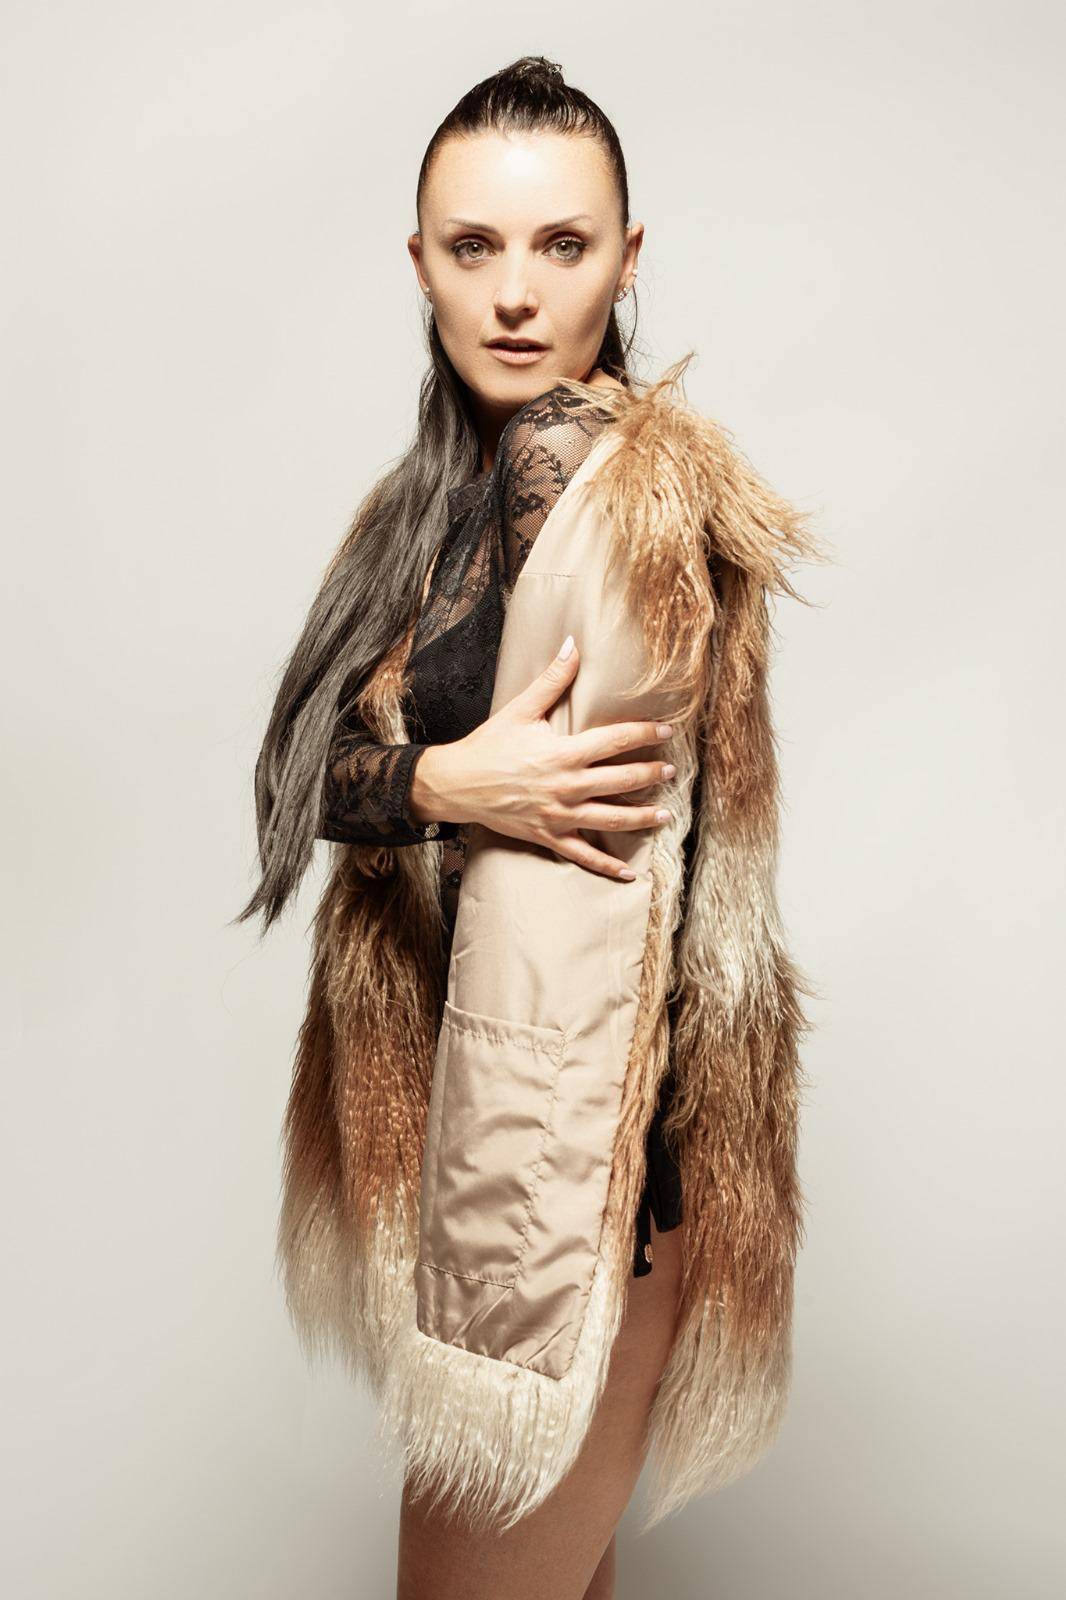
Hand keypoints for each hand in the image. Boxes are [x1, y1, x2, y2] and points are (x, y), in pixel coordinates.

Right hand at [410, 635, 676, 879]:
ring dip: (640, 818)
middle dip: (650, 775)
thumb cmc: (488, 746)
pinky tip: (628, 873)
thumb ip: (552, 679)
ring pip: (610, 819)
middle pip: (621, 781)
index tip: (667, 732)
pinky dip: (605, 866)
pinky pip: (582, 854)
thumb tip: (573, 645)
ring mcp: (558, 815)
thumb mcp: (521, 709)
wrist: (456, 784)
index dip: (645, 734)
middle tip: (671, 772)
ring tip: (664, 815)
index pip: (615, 741)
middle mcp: (566, 786)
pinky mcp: (548, 836)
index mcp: (563, 752)